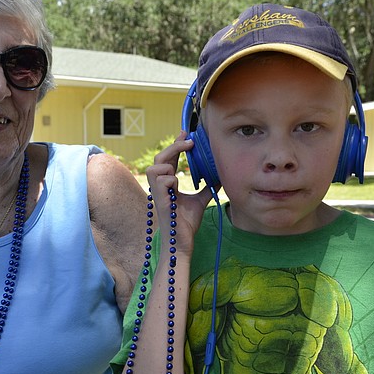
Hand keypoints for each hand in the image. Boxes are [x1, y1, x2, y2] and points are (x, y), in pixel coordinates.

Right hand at [146, 132, 214, 254]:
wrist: (183, 241)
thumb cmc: (186, 222)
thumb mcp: (200, 200)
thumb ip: (206, 187)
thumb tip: (219, 177)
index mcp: (168, 184)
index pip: (169, 159)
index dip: (176, 144)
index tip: (186, 132)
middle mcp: (160, 187)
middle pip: (159, 158)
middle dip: (173, 147)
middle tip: (189, 142)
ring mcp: (158, 194)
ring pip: (154, 168)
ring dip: (168, 164)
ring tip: (180, 170)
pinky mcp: (160, 202)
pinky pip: (161, 182)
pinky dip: (170, 180)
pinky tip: (177, 187)